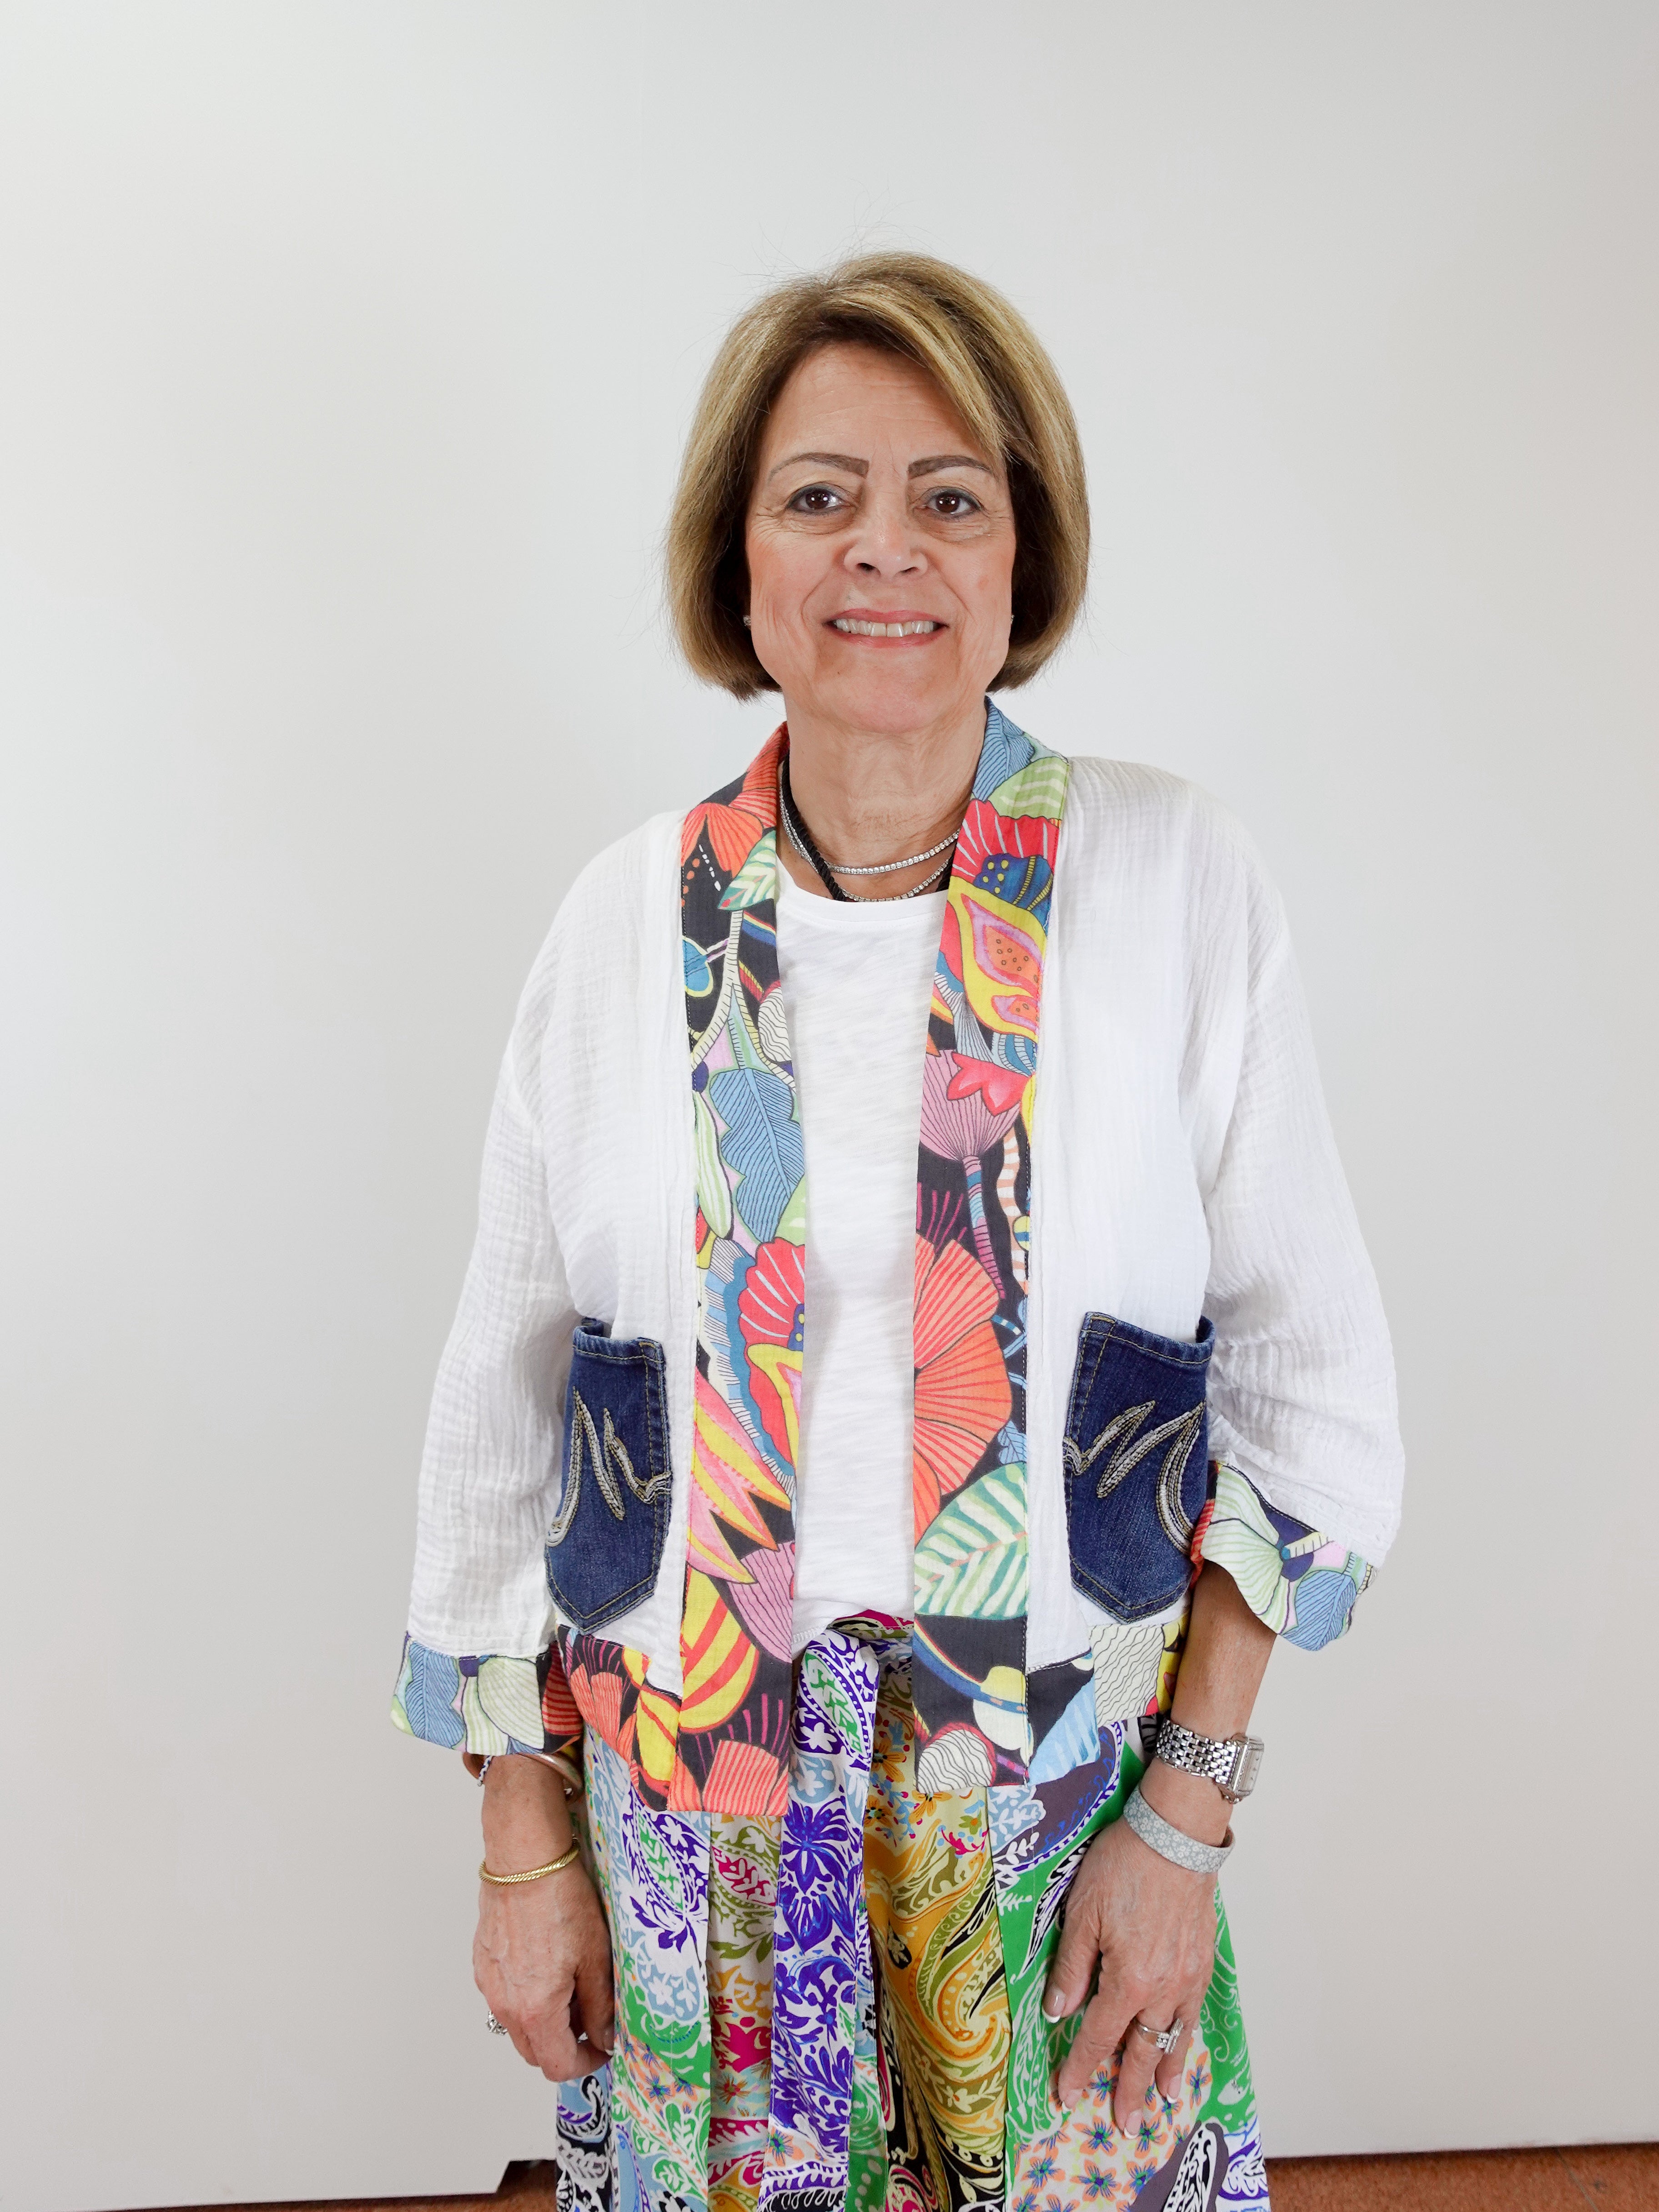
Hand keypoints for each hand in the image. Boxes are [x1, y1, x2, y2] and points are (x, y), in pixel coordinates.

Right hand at [473, 1751, 613, 2080]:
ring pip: (517, 2025)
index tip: (603, 2047)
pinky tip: (547, 1965)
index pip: (558, 2065)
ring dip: (544, 2022)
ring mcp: (489, 1984)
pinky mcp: (482, 1962)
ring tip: (571, 1985)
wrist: (526, 1859)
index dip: (586, 2063)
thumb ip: (600, 2006)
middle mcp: (505, 2004)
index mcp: (535, 2010)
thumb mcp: (595, 1957)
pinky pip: (504, 1997)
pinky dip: (526, 1997)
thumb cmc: (561, 1900)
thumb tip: (605, 2038)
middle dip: (564, 2046)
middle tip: (590, 2016)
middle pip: (534, 2052)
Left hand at [1043, 1811, 1214, 2128]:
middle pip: (1142, 2051)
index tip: (1068, 2095)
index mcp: (1127, 1980)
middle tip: (1126, 2125)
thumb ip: (1072, 1967)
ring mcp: (1186, 1977)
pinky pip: (1194, 2013)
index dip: (1081, 2068)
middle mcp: (1161, 1989)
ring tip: (1163, 2102)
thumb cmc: (1124, 1867)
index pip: (1098, 2036)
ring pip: (1174, 2038)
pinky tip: (1184, 2046)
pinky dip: (1188, 2038)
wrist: (1175, 1837)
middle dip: (1130, 2089)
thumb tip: (1058, 2011)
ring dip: (1165, 2072)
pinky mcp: (1202, 1961)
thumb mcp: (1082, 1913)